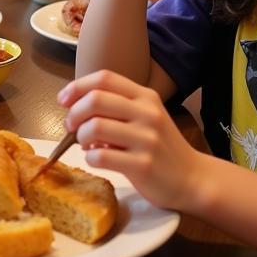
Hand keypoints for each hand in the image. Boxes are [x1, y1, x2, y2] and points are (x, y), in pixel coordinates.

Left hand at [58, 69, 207, 211]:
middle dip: (74, 113)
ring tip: (85, 144)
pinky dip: (89, 158)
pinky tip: (96, 159)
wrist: (193, 178)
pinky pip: (100, 156)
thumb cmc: (161, 145)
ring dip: (80, 137)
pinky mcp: (143, 166)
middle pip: (95, 100)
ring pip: (94, 128)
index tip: (63, 100)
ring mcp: (146, 139)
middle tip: (71, 126)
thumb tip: (74, 105)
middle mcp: (147, 113)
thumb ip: (117, 106)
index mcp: (145, 96)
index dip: (77, 86)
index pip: (104, 78)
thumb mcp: (146, 116)